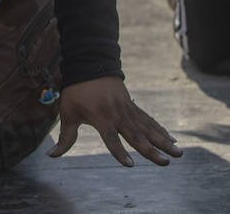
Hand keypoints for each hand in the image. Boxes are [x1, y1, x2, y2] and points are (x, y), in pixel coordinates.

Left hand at [49, 76, 180, 165]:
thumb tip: (51, 156)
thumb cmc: (76, 91)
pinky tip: (172, 140)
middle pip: (136, 136)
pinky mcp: (132, 106)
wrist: (90, 64)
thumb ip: (65, 138)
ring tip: (179, 153)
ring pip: (148, 128)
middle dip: (151, 151)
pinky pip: (148, 120)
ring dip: (163, 141)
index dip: (119, 152)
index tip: (130, 164)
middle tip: (166, 162)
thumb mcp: (67, 112)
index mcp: (101, 117)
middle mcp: (117, 114)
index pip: (111, 138)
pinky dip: (160, 130)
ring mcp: (127, 109)